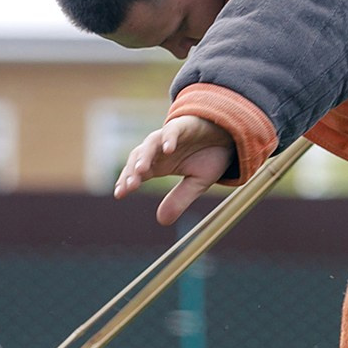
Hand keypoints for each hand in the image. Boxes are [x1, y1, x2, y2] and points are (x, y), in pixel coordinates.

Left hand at [115, 115, 237, 224]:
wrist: (228, 137)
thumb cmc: (209, 157)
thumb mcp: (197, 184)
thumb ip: (179, 199)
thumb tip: (161, 221)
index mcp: (159, 164)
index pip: (137, 173)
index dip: (127, 182)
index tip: (119, 195)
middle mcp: (160, 150)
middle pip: (139, 158)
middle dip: (132, 172)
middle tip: (130, 186)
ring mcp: (169, 137)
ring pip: (150, 143)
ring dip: (145, 156)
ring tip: (141, 170)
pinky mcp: (184, 126)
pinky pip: (172, 130)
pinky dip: (168, 138)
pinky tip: (168, 149)